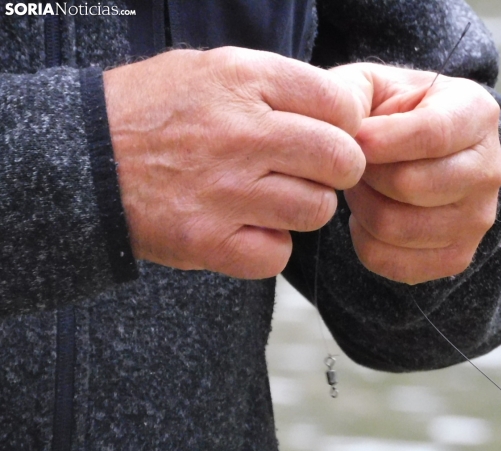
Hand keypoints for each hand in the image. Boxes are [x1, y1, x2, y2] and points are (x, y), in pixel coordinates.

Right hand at [104, 48, 365, 278]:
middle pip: (341, 161)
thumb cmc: (155, 112)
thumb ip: (277, 85)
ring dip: (303, 209)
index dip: (344, 124)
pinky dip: (269, 247)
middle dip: (337, 169)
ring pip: (316, 210)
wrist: (82, 160)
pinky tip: (246, 229)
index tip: (328, 133)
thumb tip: (342, 111)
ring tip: (271, 199)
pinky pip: (278, 255)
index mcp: (243, 80)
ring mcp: (224, 191)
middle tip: (313, 171)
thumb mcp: (212, 69)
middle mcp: (239, 134)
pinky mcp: (206, 241)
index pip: (340, 105)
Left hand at [332, 64, 500, 283]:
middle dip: (366, 173)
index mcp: (477, 114)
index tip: (353, 139)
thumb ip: (351, 92)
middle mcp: (488, 171)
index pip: (433, 134)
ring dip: (363, 206)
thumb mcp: (373, 83)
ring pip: (395, 227)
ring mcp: (477, 220)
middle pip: (409, 185)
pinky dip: (365, 241)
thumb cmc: (392, 113)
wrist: (421, 153)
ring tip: (363, 186)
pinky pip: (392, 262)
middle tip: (355, 163)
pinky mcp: (458, 257)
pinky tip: (370, 215)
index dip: (383, 140)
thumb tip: (343, 133)